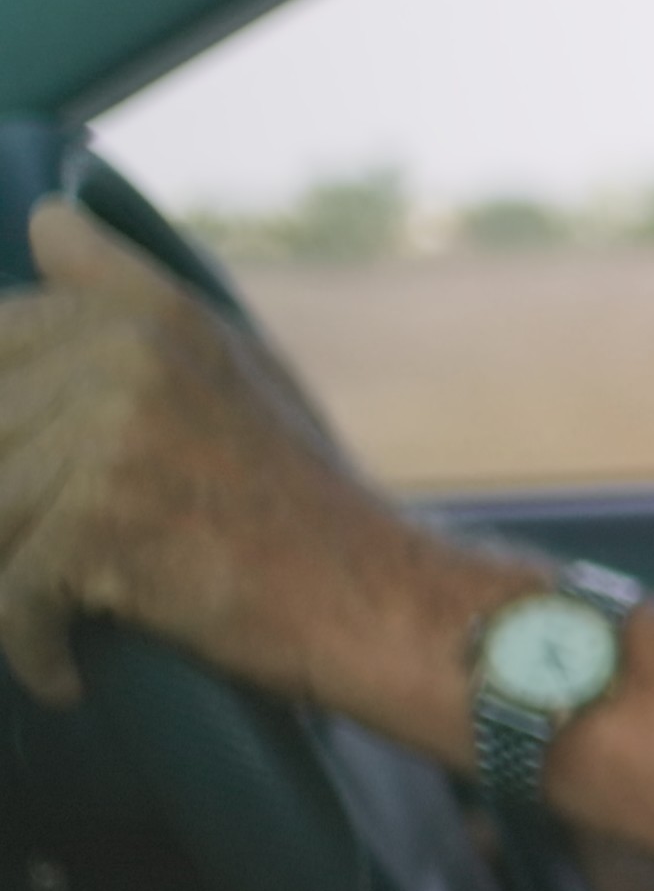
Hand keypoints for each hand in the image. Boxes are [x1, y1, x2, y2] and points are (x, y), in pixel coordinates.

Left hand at [0, 199, 397, 704]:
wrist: (379, 600)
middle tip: (74, 551)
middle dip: (7, 507)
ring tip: (73, 607)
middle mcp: (123, 355)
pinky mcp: (98, 518)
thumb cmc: (298, 500)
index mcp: (145, 312)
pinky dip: (30, 646)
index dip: (9, 426)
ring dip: (15, 574)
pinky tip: (65, 670)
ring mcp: (110, 434)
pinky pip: (5, 593)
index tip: (52, 477)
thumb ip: (126, 297)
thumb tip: (43, 220)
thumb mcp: (228, 365)